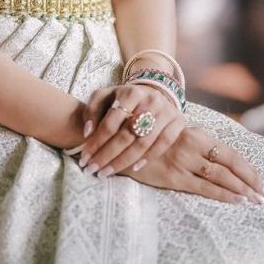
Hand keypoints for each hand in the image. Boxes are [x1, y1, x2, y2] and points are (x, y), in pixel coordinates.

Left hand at [70, 82, 185, 177]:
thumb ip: (92, 110)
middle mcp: (150, 101)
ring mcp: (166, 112)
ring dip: (123, 161)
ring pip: (143, 142)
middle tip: (93, 169)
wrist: (153, 92)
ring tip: (107, 171)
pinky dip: (148, 158)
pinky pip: (163, 144)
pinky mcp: (178, 121)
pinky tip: (134, 168)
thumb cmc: (124, 99)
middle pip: (126, 135)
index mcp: (129, 93)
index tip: (84, 158)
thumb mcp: (105, 96)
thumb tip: (87, 133)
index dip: (96, 142)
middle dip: (107, 155)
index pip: (110, 123)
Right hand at [118, 123, 263, 204]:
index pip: (231, 153)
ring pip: (220, 176)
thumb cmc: (152, 140)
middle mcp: (193, 145)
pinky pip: (203, 187)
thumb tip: (220, 160)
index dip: (250, 169)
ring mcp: (183, 160)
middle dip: (252, 181)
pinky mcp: (172, 176)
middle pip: (231, 165)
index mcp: (197, 134)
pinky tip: (236, 200)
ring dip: (242, 190)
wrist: (120, 141)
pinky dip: (222, 194)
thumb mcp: (178, 136)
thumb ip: (197, 145)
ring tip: (257, 201)